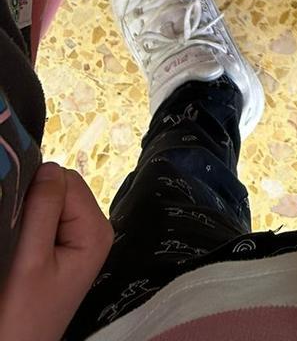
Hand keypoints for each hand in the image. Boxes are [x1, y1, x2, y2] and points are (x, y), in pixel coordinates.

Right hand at [0, 162, 112, 340]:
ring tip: (17, 249)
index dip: (36, 194)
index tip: (18, 224)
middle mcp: (94, 229)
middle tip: (16, 241)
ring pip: (48, 204)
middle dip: (32, 206)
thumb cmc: (20, 314)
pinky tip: (19, 251)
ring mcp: (78, 240)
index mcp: (96, 229)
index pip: (66, 181)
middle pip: (59, 190)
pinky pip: (44, 222)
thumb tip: (49, 166)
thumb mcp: (31, 261)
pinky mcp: (61, 250)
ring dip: (27, 218)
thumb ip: (43, 210)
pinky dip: (27, 230)